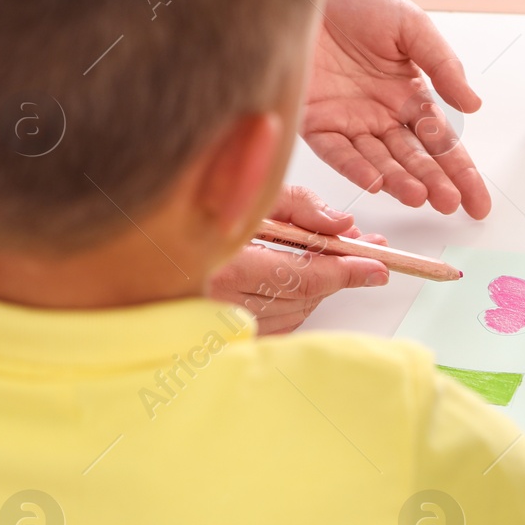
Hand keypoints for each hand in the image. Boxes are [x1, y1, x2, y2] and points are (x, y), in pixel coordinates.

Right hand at [208, 185, 388, 334]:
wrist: (146, 235)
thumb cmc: (193, 206)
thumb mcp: (247, 189)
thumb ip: (298, 204)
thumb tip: (341, 224)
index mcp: (220, 265)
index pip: (301, 276)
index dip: (346, 270)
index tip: (378, 263)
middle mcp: (215, 303)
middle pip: (302, 297)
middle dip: (341, 274)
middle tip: (367, 252)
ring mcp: (215, 325)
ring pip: (293, 314)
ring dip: (320, 289)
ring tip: (337, 257)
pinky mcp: (217, 336)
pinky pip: (273, 325)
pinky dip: (294, 303)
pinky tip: (301, 277)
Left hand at [304, 0, 490, 217]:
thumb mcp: (411, 26)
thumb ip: (443, 65)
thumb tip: (473, 105)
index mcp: (409, 94)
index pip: (441, 141)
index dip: (461, 171)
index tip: (478, 202)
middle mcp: (381, 114)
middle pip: (414, 158)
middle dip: (435, 182)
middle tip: (450, 203)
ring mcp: (349, 121)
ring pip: (380, 160)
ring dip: (399, 181)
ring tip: (419, 196)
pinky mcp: (314, 121)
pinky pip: (337, 151)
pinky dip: (356, 168)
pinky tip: (377, 182)